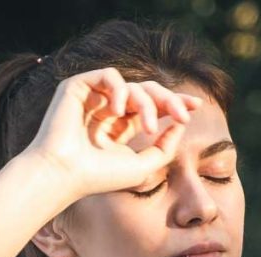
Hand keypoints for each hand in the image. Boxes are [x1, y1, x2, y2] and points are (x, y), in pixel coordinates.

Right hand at [22, 67, 201, 199]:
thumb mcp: (143, 166)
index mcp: (121, 126)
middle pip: (147, 92)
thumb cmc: (99, 177)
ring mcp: (93, 97)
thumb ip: (165, 148)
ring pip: (133, 86)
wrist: (64, 175)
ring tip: (147, 127)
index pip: (152, 106)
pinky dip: (120, 90)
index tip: (196, 106)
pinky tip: (118, 111)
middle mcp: (108, 109)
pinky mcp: (77, 87)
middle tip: (183, 113)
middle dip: (169, 100)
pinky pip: (109, 75)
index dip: (174, 103)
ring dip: (146, 104)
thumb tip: (180, 124)